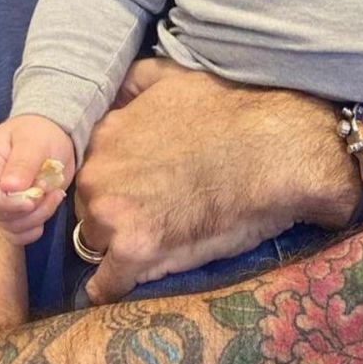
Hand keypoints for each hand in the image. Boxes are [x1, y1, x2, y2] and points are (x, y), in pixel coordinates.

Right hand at [0, 114, 73, 243]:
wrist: (52, 133)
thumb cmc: (40, 131)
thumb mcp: (34, 141)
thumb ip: (22, 163)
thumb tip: (9, 187)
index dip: (8, 203)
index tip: (31, 201)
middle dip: (28, 211)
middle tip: (52, 193)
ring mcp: (1, 200)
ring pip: (10, 226)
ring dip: (36, 218)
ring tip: (55, 196)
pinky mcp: (15, 211)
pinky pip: (16, 233)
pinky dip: (33, 229)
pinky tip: (49, 210)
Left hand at [76, 60, 357, 303]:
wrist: (273, 149)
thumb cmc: (231, 110)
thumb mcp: (172, 75)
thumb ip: (133, 80)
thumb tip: (116, 89)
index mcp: (105, 135)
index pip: (90, 168)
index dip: (113, 181)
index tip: (133, 189)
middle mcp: (97, 174)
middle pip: (89, 206)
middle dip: (113, 213)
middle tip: (152, 216)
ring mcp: (112, 213)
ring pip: (96, 243)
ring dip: (117, 248)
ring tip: (153, 247)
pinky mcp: (135, 251)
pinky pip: (107, 284)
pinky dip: (114, 288)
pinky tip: (124, 286)